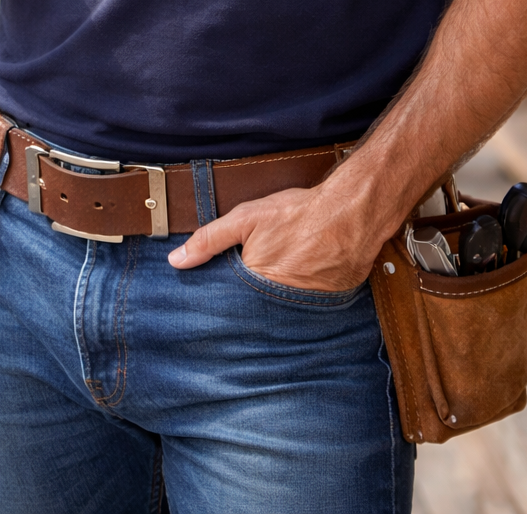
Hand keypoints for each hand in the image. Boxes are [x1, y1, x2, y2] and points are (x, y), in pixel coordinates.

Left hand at [167, 182, 377, 291]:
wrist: (350, 213)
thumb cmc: (297, 214)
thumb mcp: (245, 219)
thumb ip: (209, 239)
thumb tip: (176, 261)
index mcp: (254, 286)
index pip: (228, 306)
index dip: (219, 302)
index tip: (210, 304)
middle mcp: (279, 306)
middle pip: (253, 312)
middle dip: (245, 306)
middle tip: (246, 292)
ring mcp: (304, 309)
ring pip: (278, 314)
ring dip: (272, 307)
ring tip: (274, 285)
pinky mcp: (326, 307)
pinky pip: (304, 312)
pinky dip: (298, 303)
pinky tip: (298, 286)